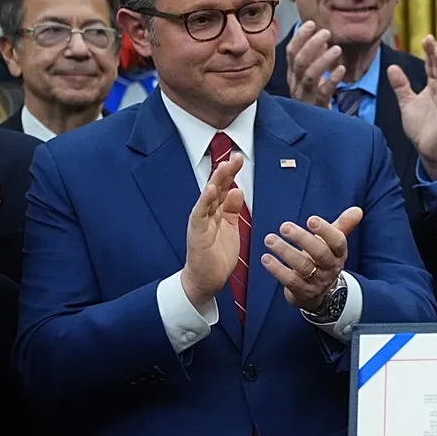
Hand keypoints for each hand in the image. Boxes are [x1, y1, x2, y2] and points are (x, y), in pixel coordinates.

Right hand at [180, 155, 245, 306]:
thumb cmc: (217, 254)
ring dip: (216, 181)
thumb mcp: (230, 228)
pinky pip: (200, 214)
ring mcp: (201, 221)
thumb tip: (238, 190)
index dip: (231, 173)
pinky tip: (210, 190)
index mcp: (218, 212)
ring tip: (223, 167)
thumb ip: (232, 210)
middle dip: (225, 172)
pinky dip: (205, 201)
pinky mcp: (197, 232)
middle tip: (234, 156)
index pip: (225, 188)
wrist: (206, 278)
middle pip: (217, 188)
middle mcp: (208, 213)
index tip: (239, 158)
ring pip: (208, 197)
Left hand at [261, 207, 362, 312]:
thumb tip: (357, 210)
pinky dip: (277, 269)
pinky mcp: (303, 292)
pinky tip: (266, 258)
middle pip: (320, 253)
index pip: (337, 242)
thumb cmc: (323, 261)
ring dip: (285, 251)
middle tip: (285, 227)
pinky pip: (290, 281)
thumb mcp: (333, 244)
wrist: (322, 293)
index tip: (311, 219)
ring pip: (303, 266)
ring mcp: (317, 281)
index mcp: (339, 254)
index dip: (326, 231)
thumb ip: (343, 225)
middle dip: (302, 239)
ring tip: (270, 240)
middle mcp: (330, 268)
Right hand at [285, 21, 345, 107]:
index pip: (291, 52)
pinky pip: (323, 93)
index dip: (300, 37)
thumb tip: (322, 39)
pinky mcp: (317, 108)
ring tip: (337, 49)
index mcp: (293, 75)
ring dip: (323, 60)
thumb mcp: (312, 77)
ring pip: (310, 76)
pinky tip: (341, 70)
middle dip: (311, 44)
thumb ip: (315, 59)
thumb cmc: (315, 99)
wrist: (319, 129)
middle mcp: (296, 85)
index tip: (310, 23)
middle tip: (326, 32)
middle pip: (299, 62)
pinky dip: (332, 80)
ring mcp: (305, 97)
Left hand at [390, 35, 436, 180]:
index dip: (429, 53)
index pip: (432, 67)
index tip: (425, 38)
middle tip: (430, 39)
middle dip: (436, 54)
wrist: (427, 149)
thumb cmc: (421, 127)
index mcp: (433, 88)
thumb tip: (392, 67)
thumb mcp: (406, 103)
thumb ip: (401, 86)